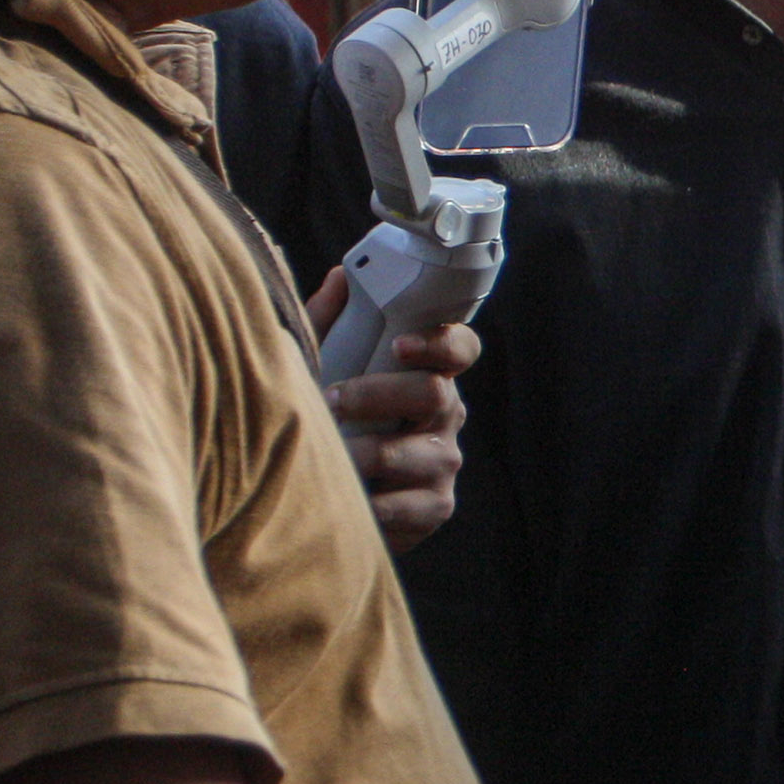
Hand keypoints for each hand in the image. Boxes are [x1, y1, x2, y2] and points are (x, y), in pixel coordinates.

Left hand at [305, 267, 477, 551]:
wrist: (323, 497)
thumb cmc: (328, 421)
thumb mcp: (324, 366)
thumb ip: (331, 324)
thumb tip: (342, 276)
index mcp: (427, 375)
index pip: (460, 349)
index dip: (440, 343)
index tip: (398, 345)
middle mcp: (445, 417)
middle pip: (435, 395)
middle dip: (379, 395)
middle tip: (331, 400)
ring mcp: (443, 463)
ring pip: (420, 452)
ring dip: (368, 452)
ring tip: (331, 453)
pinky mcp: (434, 507)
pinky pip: (412, 505)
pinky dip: (375, 503)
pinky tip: (350, 496)